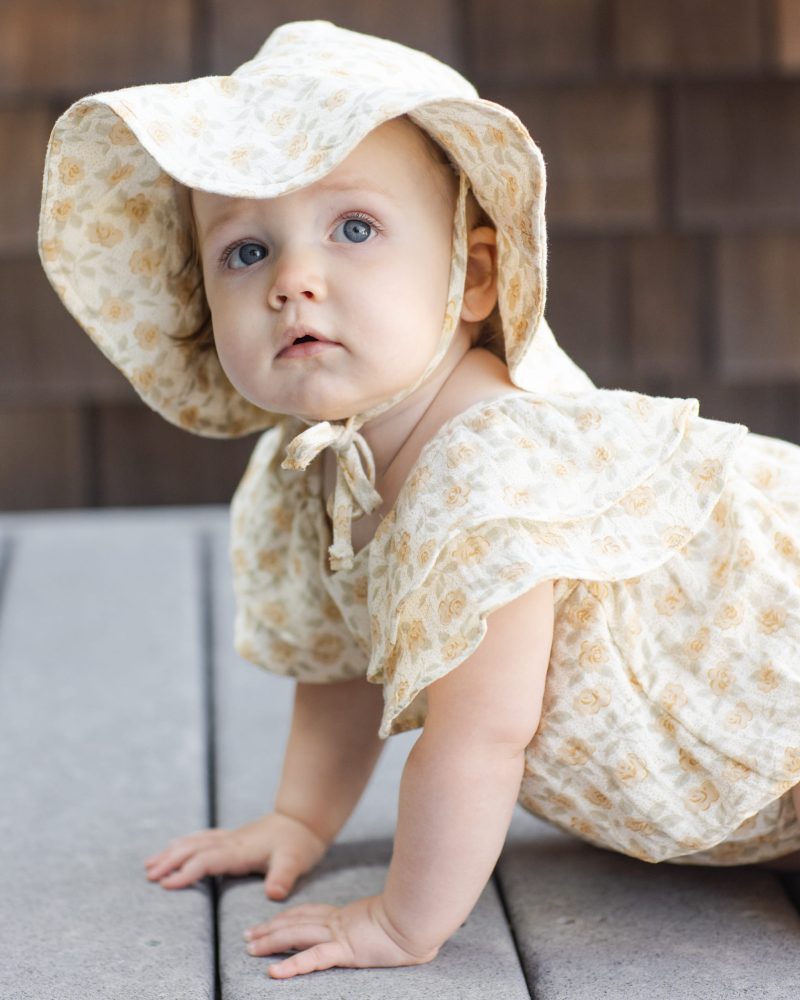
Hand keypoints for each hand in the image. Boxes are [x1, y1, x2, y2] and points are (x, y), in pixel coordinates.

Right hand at [144, 813, 327, 899]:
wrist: (305, 819)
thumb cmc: (299, 843)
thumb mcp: (295, 862)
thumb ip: (283, 877)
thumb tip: (274, 894)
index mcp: (240, 850)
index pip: (207, 861)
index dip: (186, 872)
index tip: (166, 884)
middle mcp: (231, 841)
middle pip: (193, 849)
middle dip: (170, 861)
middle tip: (148, 875)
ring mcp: (231, 837)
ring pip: (195, 842)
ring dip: (172, 851)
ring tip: (150, 863)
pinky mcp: (234, 836)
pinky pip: (202, 838)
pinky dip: (185, 843)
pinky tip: (176, 846)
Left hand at [244, 894, 438, 977]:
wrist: (422, 916)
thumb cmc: (416, 919)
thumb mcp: (394, 922)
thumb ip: (386, 927)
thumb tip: (391, 932)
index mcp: (348, 916)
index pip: (309, 914)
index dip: (287, 917)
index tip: (269, 921)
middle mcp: (339, 922)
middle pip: (296, 921)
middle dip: (270, 928)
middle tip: (248, 935)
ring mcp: (341, 934)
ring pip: (297, 935)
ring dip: (270, 942)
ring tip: (250, 949)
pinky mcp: (346, 949)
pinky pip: (313, 958)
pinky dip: (291, 965)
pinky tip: (274, 973)